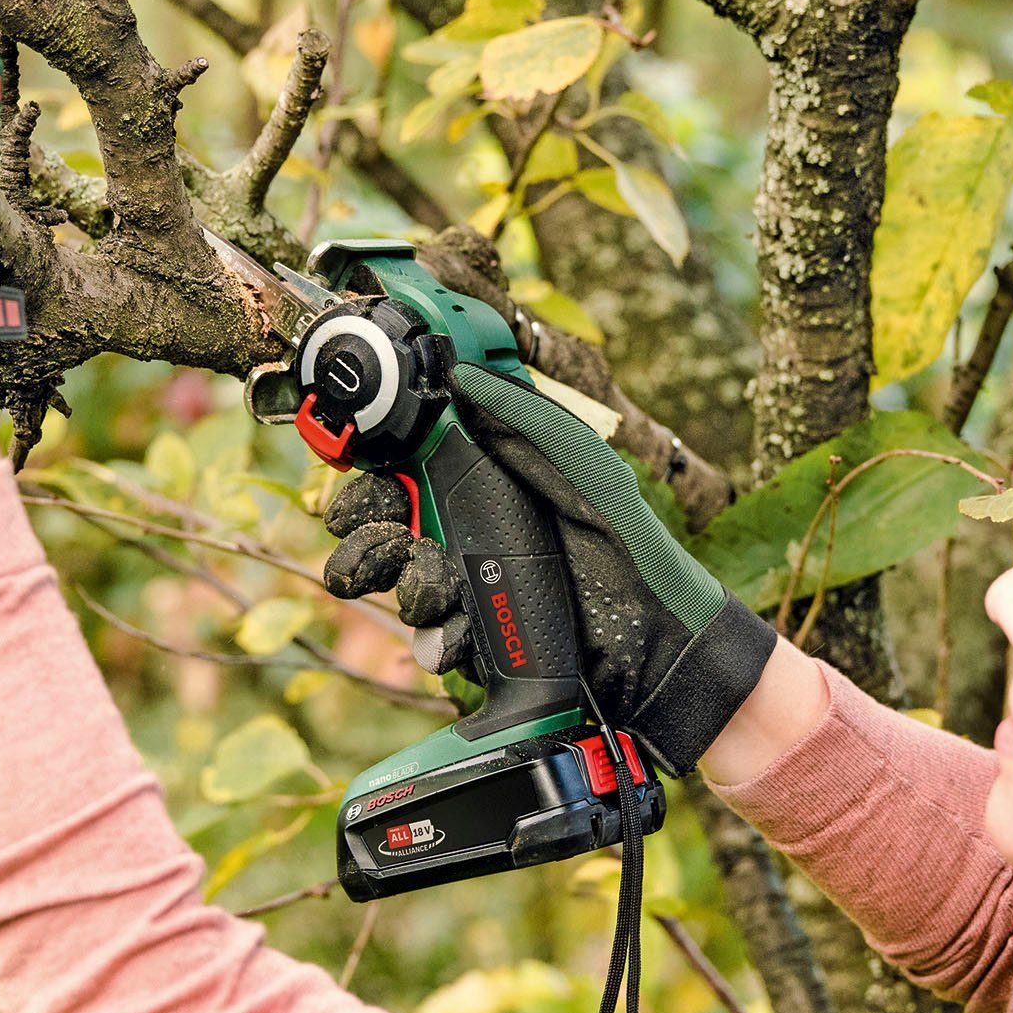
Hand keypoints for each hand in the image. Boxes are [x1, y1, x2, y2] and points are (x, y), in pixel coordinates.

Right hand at [321, 365, 780, 774]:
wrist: (655, 643)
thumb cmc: (627, 545)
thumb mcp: (578, 464)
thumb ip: (521, 415)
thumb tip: (462, 369)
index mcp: (486, 486)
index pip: (402, 474)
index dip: (371, 477)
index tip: (356, 477)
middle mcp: (469, 536)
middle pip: (384, 531)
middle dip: (368, 534)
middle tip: (380, 535)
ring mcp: (472, 592)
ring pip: (401, 587)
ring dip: (410, 586)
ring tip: (440, 589)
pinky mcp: (478, 643)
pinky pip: (433, 640)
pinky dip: (444, 638)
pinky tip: (468, 633)